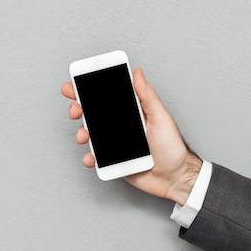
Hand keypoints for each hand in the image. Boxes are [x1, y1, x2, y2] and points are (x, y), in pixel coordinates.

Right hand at [61, 68, 201, 204]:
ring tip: (84, 136)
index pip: (108, 95)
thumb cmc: (172, 147)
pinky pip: (96, 157)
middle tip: (76, 109)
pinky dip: (89, 157)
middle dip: (78, 108)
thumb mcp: (161, 118)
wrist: (174, 177)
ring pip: (90, 134)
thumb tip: (138, 74)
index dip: (89, 88)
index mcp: (131, 110)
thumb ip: (147, 97)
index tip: (75, 84)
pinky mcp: (113, 160)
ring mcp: (115, 142)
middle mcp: (120, 124)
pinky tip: (90, 157)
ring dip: (82, 133)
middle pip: (93, 112)